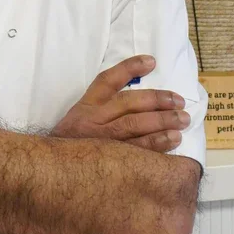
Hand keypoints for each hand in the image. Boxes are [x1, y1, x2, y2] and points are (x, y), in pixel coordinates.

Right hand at [51, 55, 189, 152]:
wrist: (52, 171)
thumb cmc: (71, 142)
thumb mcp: (79, 117)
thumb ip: (102, 106)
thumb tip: (139, 97)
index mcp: (86, 106)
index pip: (107, 80)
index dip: (129, 68)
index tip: (151, 61)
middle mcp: (94, 120)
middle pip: (128, 104)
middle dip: (156, 100)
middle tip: (179, 101)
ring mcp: (102, 141)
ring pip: (135, 127)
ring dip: (162, 122)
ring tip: (182, 120)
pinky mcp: (110, 162)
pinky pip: (138, 152)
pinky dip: (157, 145)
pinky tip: (173, 140)